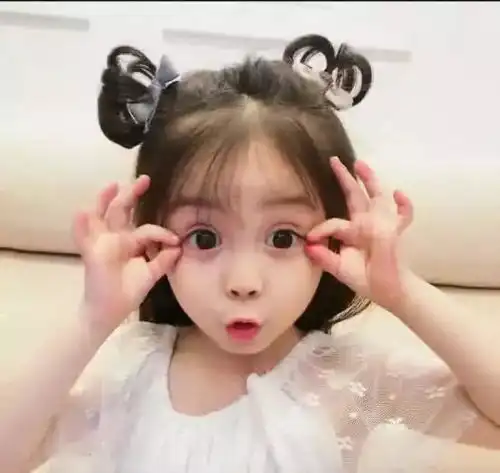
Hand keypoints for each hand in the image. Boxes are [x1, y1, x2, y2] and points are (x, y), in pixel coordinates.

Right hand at [72, 175, 180, 331]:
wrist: (110, 311)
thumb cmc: (128, 291)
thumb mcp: (151, 274)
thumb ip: (163, 261)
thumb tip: (179, 247)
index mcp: (131, 241)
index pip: (147, 228)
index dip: (161, 232)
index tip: (175, 241)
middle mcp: (116, 237)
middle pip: (122, 210)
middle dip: (132, 194)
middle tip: (145, 179)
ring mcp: (102, 242)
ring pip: (101, 215)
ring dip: (104, 199)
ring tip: (112, 186)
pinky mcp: (91, 253)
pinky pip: (83, 237)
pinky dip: (81, 225)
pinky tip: (82, 213)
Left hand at [305, 157, 413, 312]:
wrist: (389, 291)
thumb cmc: (365, 278)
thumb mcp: (340, 269)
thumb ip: (325, 258)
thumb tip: (308, 246)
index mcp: (351, 230)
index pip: (334, 222)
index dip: (322, 229)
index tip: (311, 239)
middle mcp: (366, 222)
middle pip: (354, 195)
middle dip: (345, 178)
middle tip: (334, 160)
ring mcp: (382, 224)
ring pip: (376, 196)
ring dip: (370, 180)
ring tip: (360, 164)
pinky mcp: (396, 231)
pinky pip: (404, 215)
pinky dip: (403, 204)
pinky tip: (398, 193)